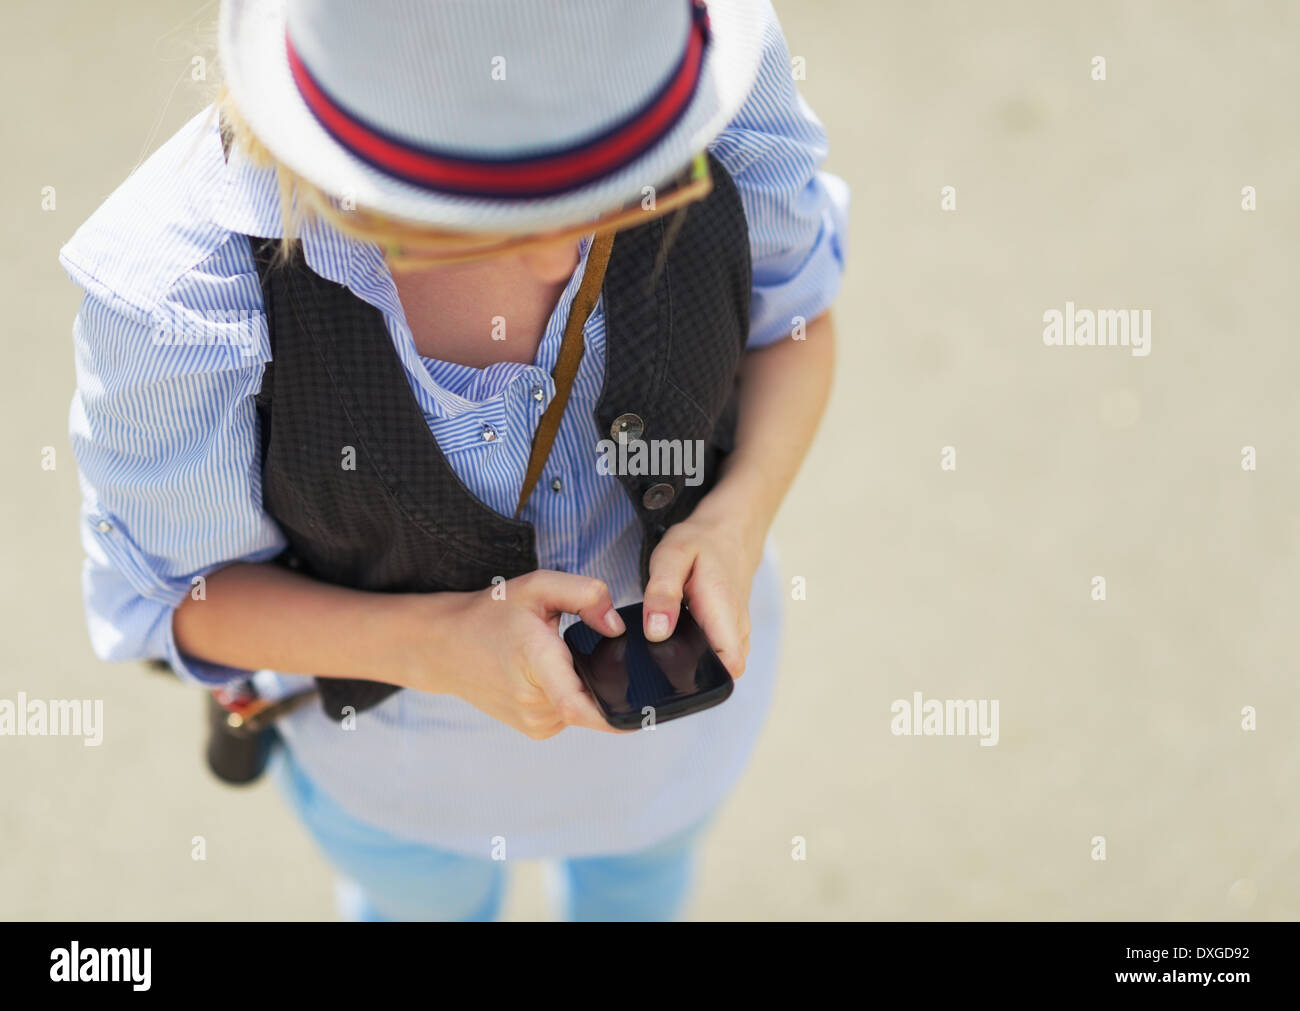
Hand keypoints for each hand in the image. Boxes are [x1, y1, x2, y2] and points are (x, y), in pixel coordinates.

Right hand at [401, 571, 630, 738]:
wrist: (445, 647)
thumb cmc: (492, 613)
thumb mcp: (538, 586)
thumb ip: (586, 594)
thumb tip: (616, 627)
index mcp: (536, 663)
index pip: (579, 705)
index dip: (618, 712)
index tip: (646, 706)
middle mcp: (535, 702)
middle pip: (595, 702)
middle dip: (608, 680)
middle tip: (596, 651)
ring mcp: (534, 721)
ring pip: (585, 708)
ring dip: (588, 686)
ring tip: (565, 657)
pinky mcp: (536, 729)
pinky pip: (572, 713)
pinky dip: (575, 694)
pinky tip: (557, 673)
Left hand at [641, 501, 762, 678]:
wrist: (728, 531)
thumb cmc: (700, 543)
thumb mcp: (672, 556)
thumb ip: (663, 592)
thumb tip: (657, 632)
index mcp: (723, 613)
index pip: (727, 668)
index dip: (701, 681)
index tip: (669, 676)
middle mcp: (736, 629)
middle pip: (718, 673)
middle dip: (688, 676)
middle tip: (655, 661)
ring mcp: (736, 633)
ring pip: (716, 665)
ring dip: (691, 663)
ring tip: (662, 649)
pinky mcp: (729, 633)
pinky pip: (715, 654)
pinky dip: (696, 652)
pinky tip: (674, 639)